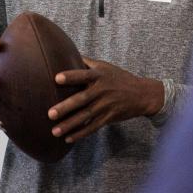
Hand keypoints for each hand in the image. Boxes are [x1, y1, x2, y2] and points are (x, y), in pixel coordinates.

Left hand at [48, 57, 164, 142]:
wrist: (142, 94)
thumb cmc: (120, 78)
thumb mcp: (105, 67)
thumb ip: (87, 62)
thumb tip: (66, 53)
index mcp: (99, 76)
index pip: (83, 75)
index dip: (71, 76)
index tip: (57, 78)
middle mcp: (102, 90)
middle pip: (82, 99)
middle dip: (66, 107)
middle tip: (50, 113)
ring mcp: (106, 105)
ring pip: (85, 116)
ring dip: (69, 125)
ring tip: (54, 131)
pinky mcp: (109, 117)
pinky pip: (93, 127)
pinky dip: (81, 133)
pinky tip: (68, 138)